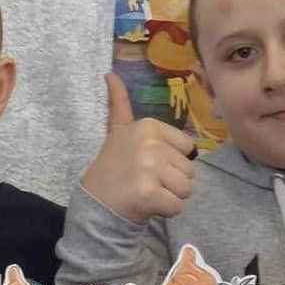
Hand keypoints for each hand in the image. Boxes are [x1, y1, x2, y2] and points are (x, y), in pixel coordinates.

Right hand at [81, 73, 196, 223]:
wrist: (94, 203)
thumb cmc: (112, 167)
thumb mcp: (117, 130)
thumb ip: (119, 103)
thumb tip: (110, 73)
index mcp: (148, 126)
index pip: (188, 148)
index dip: (172, 160)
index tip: (148, 164)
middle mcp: (150, 144)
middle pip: (189, 169)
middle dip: (172, 180)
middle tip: (146, 181)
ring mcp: (150, 168)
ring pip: (187, 189)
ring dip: (171, 196)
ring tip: (147, 192)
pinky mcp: (149, 194)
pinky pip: (178, 206)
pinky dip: (166, 212)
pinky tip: (147, 206)